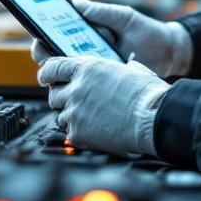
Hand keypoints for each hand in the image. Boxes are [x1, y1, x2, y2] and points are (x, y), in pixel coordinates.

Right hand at [29, 0, 192, 77]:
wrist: (170, 53)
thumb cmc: (148, 33)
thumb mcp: (124, 17)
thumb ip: (102, 11)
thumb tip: (77, 3)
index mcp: (85, 36)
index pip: (55, 38)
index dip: (42, 39)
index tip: (40, 37)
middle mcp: (85, 55)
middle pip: (54, 60)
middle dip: (47, 59)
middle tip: (52, 57)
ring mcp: (94, 73)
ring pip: (67, 78)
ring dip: (64, 76)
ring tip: (72, 71)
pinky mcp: (104, 88)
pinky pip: (87, 91)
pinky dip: (82, 90)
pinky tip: (86, 86)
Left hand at [37, 56, 169, 155]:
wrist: (154, 118)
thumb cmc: (148, 95)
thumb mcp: (131, 70)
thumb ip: (115, 69)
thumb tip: (124, 69)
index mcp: (87, 68)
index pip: (52, 67)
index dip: (47, 73)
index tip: (46, 78)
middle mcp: (76, 88)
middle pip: (53, 94)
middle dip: (62, 98)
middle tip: (75, 102)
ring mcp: (75, 111)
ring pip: (59, 115)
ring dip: (71, 117)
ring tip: (90, 119)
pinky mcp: (78, 132)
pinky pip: (69, 133)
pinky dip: (78, 133)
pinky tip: (94, 131)